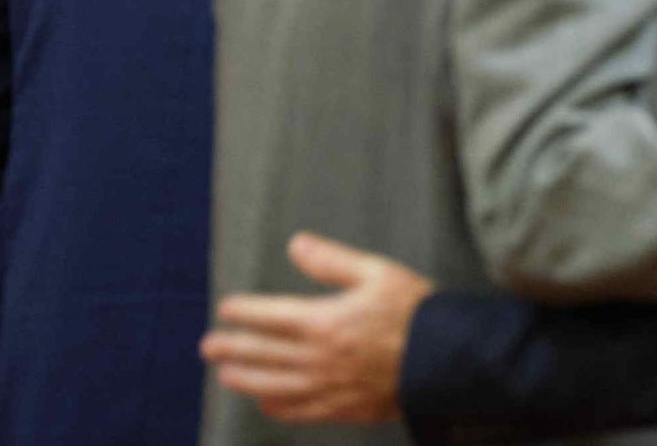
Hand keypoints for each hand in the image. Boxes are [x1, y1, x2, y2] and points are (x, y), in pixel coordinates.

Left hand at [200, 231, 431, 424]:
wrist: (447, 360)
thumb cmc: (416, 312)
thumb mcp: (379, 273)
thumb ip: (333, 261)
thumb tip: (297, 244)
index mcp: (324, 321)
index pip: (270, 316)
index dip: (244, 312)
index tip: (226, 308)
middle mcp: (317, 358)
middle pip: (262, 354)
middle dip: (232, 348)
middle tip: (209, 346)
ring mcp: (326, 387)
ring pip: (271, 386)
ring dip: (243, 379)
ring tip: (224, 373)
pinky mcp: (341, 408)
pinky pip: (297, 411)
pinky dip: (275, 406)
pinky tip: (264, 401)